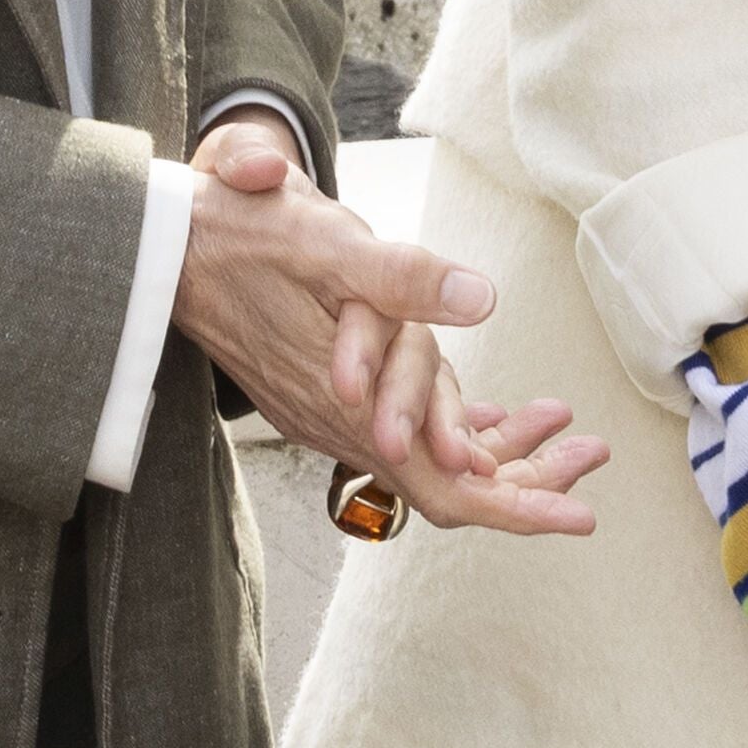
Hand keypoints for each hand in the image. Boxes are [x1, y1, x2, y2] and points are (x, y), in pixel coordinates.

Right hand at [180, 111, 606, 535]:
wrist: (155, 245)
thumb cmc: (237, 233)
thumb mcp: (322, 243)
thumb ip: (401, 277)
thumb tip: (482, 299)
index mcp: (348, 403)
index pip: (444, 484)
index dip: (516, 505)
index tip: (580, 513)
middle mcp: (339, 423)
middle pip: (446, 486)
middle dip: (525, 481)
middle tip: (592, 458)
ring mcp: (328, 414)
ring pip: (427, 460)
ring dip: (498, 448)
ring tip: (562, 423)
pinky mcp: (322, 396)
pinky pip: (401, 433)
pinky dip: (454, 423)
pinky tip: (491, 410)